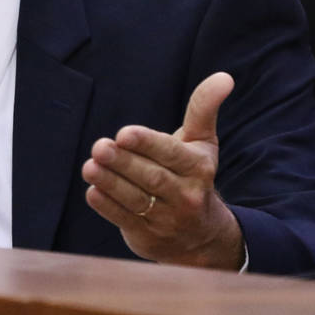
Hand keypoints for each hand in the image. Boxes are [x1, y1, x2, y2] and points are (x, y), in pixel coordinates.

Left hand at [81, 72, 244, 268]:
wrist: (202, 237)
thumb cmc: (194, 176)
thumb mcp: (202, 143)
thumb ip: (203, 109)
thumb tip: (224, 77)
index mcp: (198, 169)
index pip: (171, 154)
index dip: (147, 144)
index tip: (124, 134)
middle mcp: (185, 196)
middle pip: (151, 177)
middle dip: (123, 162)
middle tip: (99, 147)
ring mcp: (166, 220)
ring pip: (135, 199)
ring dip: (110, 183)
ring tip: (90, 166)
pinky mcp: (147, 237)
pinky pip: (124, 220)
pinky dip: (108, 206)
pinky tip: (93, 191)